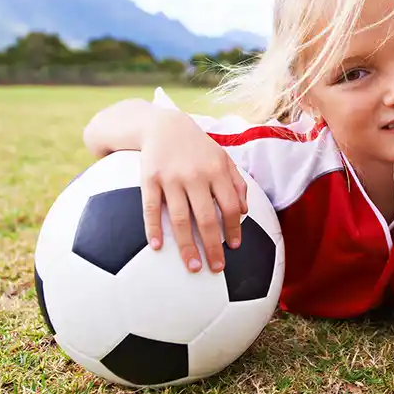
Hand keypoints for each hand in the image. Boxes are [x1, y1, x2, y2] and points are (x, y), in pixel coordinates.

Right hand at [140, 108, 247, 272]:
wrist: (163, 125)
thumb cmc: (197, 146)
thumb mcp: (222, 158)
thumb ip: (236, 183)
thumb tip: (244, 212)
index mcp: (216, 170)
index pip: (229, 206)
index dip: (233, 228)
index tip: (233, 247)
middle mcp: (195, 175)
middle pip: (206, 218)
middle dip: (212, 245)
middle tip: (216, 268)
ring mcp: (171, 177)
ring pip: (179, 218)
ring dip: (186, 245)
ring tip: (192, 266)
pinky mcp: (149, 178)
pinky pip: (151, 208)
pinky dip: (153, 228)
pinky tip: (157, 247)